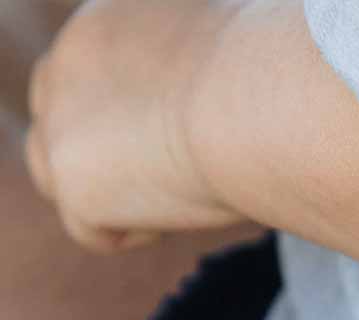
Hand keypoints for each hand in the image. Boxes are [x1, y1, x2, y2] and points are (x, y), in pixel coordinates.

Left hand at [24, 0, 241, 250]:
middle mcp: (66, 58)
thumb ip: (203, 75)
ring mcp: (60, 119)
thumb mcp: (234, 56)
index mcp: (108, 21)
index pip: (96, 81)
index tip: (193, 140)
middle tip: (184, 172)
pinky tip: (182, 208)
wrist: (258, 105)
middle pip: (63, 124)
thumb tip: (237, 100)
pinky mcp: (69, 176)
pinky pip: (88, 230)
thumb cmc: (277, 83)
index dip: (137, 119)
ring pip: (54, 174)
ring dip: (113, 196)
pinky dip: (137, 232)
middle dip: (113, 158)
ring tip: (180, 193)